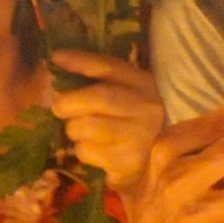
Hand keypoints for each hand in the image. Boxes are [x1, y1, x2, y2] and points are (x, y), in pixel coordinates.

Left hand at [44, 52, 200, 185]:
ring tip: (82, 130)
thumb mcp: (128, 92)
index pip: (111, 67)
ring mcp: (139, 138)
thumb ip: (99, 75)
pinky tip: (96, 149)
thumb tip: (57, 59)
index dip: (81, 61)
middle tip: (59, 107)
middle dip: (69, 101)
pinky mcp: (126, 164)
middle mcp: (148, 109)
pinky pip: (87, 152)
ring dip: (74, 128)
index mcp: (146, 85)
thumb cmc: (136, 121)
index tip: (56, 58)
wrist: (167, 163)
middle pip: (100, 98)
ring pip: (87, 127)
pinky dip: (82, 149)